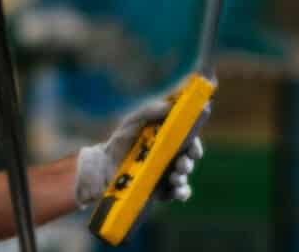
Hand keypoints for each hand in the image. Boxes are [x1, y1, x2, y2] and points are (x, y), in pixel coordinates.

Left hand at [74, 100, 203, 207]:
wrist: (104, 166)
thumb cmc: (121, 140)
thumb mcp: (136, 120)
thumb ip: (153, 110)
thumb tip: (174, 105)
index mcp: (168, 139)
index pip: (188, 141)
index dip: (194, 145)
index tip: (193, 150)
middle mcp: (170, 157)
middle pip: (188, 159)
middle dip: (188, 162)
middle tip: (181, 164)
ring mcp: (167, 175)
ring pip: (184, 177)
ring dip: (183, 177)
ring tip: (174, 176)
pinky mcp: (161, 191)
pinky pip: (177, 193)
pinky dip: (182, 192)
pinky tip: (177, 191)